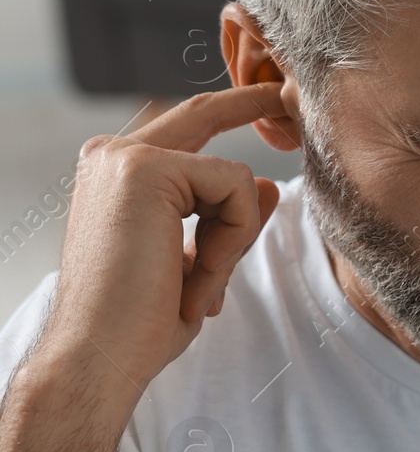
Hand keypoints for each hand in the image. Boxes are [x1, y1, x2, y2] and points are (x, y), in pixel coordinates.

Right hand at [34, 83, 285, 392]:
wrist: (100, 357)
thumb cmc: (142, 323)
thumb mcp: (200, 263)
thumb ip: (229, 220)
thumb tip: (267, 183)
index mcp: (119, 177)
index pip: (186, 128)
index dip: (231, 109)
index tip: (271, 97)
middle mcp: (113, 157)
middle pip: (203, 114)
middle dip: (251, 103)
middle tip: (287, 93)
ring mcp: (124, 158)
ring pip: (233, 176)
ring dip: (236, 240)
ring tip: (200, 288)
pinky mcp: (143, 169)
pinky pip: (234, 189)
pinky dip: (233, 240)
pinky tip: (197, 279)